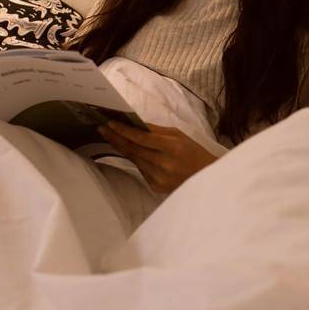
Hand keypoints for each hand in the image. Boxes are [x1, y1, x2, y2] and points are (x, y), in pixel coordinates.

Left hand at [97, 121, 218, 193]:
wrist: (206, 178)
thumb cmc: (195, 153)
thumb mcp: (181, 136)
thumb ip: (157, 131)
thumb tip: (136, 124)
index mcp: (173, 148)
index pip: (142, 138)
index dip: (124, 130)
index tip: (110, 123)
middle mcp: (164, 164)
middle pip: (133, 149)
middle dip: (116, 137)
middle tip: (102, 128)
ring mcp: (158, 177)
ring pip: (134, 159)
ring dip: (122, 148)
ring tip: (111, 136)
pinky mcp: (155, 186)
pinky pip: (140, 170)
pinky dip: (136, 160)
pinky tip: (132, 152)